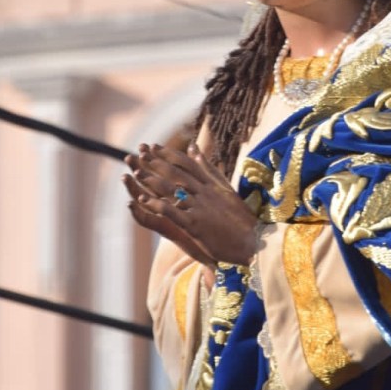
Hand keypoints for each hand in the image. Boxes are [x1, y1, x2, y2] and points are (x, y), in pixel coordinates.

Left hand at [123, 141, 258, 267]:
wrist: (253, 241)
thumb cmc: (241, 219)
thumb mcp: (226, 190)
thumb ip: (210, 170)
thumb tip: (196, 149)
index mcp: (212, 185)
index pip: (187, 164)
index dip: (169, 154)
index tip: (155, 147)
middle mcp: (205, 193)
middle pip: (176, 174)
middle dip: (156, 163)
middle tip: (140, 153)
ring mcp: (200, 208)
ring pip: (172, 190)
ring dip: (152, 181)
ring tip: (137, 173)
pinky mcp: (196, 225)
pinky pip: (173, 212)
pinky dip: (157, 205)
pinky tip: (144, 200)